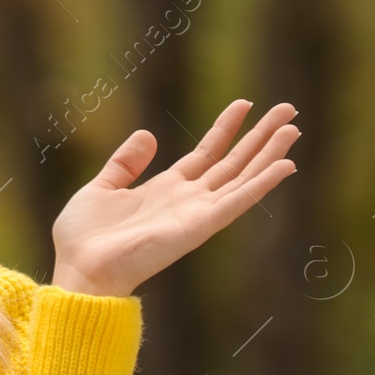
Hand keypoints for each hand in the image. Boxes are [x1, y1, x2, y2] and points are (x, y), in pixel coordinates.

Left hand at [50, 100, 299, 296]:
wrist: (80, 269)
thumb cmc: (84, 238)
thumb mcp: (102, 188)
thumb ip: (126, 163)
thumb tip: (147, 134)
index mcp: (166, 190)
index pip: (205, 153)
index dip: (225, 129)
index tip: (245, 104)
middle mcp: (188, 201)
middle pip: (233, 162)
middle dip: (260, 136)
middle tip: (288, 110)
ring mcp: (197, 214)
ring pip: (242, 177)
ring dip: (269, 153)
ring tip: (293, 127)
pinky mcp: (199, 227)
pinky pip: (237, 202)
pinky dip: (262, 184)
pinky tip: (285, 165)